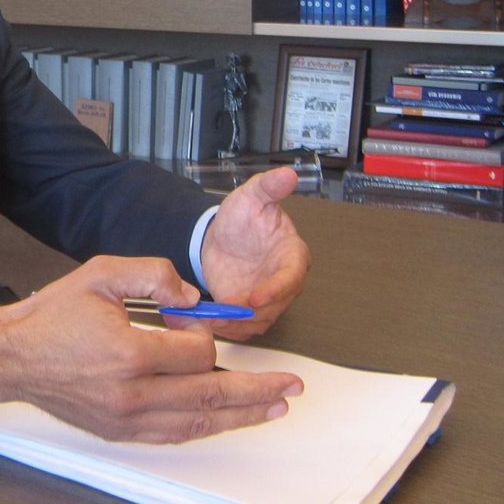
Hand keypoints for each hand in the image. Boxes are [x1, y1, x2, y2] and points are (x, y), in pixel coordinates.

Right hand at [0, 255, 302, 443]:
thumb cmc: (54, 314)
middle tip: (291, 386)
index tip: (193, 321)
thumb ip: (152, 275)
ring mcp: (125, 420)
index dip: (205, 335)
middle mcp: (130, 394)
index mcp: (127, 352)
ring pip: (197, 422)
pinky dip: (205, 427)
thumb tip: (192, 296)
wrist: (13, 356)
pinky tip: (227, 419)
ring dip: (240, 415)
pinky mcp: (119, 431)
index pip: (195, 354)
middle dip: (256, 390)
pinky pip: (174, 435)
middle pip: (209, 396)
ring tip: (274, 407)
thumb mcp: (100, 273)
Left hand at [202, 166, 311, 338]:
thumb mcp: (251, 197)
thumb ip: (269, 187)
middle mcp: (284, 281)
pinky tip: (211, 323)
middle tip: (227, 312)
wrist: (219, 236)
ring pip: (261, 321)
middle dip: (253, 313)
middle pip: (277, 306)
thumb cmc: (241, 218)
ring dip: (238, 324)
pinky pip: (244, 327)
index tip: (255, 298)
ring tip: (215, 319)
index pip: (290, 277)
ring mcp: (268, 298)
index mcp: (292, 255)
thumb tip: (288, 174)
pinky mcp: (250, 310)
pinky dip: (230, 329)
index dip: (275, 290)